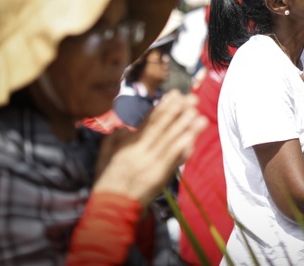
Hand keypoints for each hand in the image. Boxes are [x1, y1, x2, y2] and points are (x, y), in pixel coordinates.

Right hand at [93, 89, 207, 206]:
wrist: (111, 209)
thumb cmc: (107, 182)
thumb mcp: (104, 156)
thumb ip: (115, 139)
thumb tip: (125, 126)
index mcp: (127, 145)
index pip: (148, 121)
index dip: (163, 107)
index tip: (175, 95)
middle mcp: (139, 152)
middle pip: (162, 128)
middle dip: (178, 112)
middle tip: (192, 98)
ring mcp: (150, 164)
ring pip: (170, 142)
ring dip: (186, 128)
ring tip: (199, 116)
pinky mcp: (159, 177)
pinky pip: (172, 161)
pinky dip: (183, 151)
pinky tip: (193, 141)